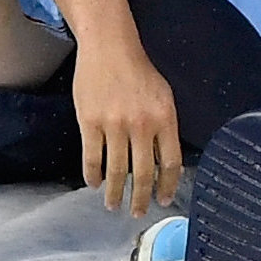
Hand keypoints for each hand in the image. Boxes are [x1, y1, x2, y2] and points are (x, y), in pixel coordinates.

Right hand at [72, 34, 184, 213]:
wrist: (109, 47)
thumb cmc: (138, 70)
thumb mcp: (163, 96)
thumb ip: (164, 127)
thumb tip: (164, 162)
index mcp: (164, 117)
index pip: (171, 162)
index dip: (168, 185)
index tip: (164, 199)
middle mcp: (141, 124)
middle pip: (143, 173)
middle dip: (141, 198)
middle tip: (137, 213)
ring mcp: (114, 124)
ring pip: (116, 170)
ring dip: (115, 193)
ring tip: (113, 206)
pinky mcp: (90, 122)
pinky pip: (92, 158)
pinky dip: (93, 175)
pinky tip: (94, 184)